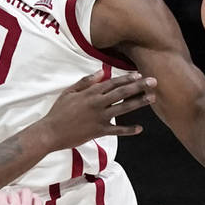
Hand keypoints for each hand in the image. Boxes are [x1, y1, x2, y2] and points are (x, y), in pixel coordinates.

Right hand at [33, 71, 154, 151]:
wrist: (51, 132)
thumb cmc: (59, 111)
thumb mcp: (69, 92)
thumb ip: (86, 82)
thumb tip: (101, 72)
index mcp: (90, 93)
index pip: (112, 83)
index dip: (126, 78)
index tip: (138, 74)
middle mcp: (97, 104)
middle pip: (122, 93)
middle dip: (139, 86)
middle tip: (153, 81)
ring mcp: (99, 118)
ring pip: (123, 108)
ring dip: (139, 102)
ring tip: (152, 98)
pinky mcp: (99, 131)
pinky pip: (117, 130)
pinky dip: (128, 130)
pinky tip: (139, 128)